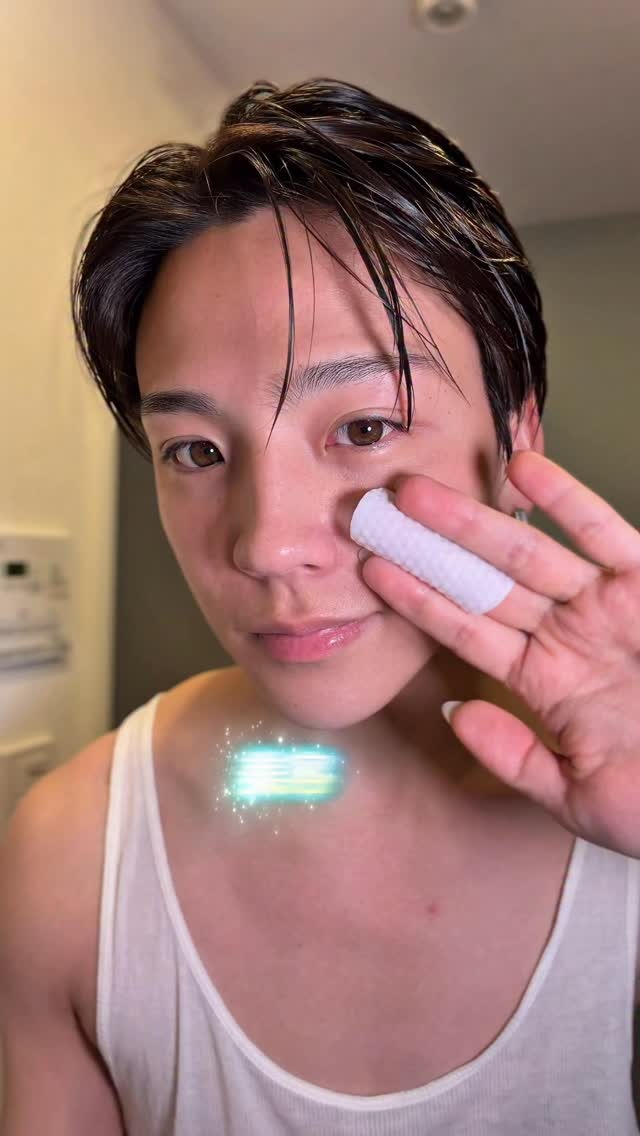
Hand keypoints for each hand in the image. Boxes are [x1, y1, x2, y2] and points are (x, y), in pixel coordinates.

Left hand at [360, 450, 639, 856]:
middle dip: (429, 549)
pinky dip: (568, 500)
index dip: (419, 600)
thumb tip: (456, 715)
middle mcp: (565, 636)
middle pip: (482, 584)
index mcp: (543, 681)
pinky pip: (604, 535)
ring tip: (418, 491)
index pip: (466, 632)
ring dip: (472, 521)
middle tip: (376, 514)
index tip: (371, 572)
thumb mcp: (575, 795)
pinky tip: (522, 468)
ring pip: (527, 553)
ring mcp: (603, 607)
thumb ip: (512, 756)